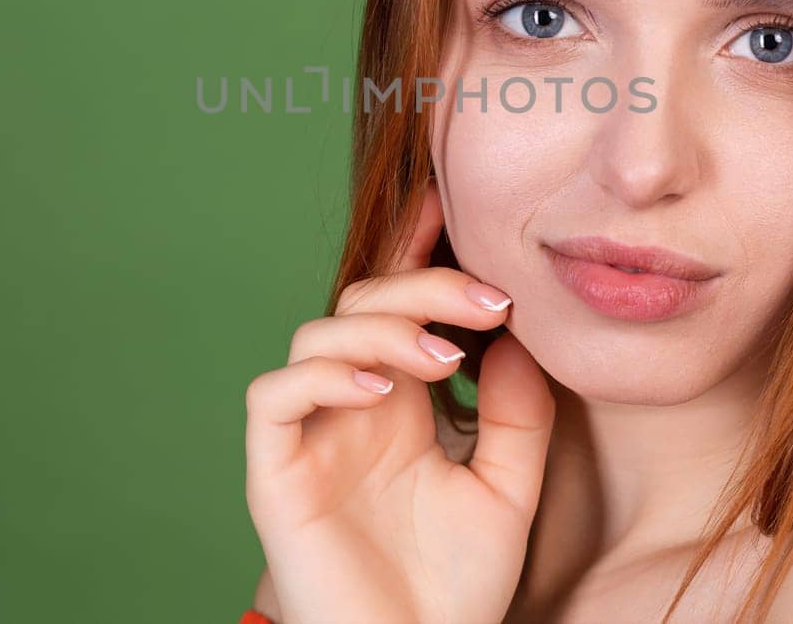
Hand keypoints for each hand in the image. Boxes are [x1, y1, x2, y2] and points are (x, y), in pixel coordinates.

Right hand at [243, 180, 555, 623]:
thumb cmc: (455, 589)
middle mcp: (350, 405)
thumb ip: (517, 413)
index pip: (400, 304)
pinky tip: (382, 389)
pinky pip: (275, 395)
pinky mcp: (276, 471)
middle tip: (491, 299)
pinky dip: (323, 374)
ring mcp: (310, 434)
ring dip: (382, 327)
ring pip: (317, 332)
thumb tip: (515, 333)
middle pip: (363, 301)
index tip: (456, 207)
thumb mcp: (509, 490)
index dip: (417, 250)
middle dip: (424, 285)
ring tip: (442, 357)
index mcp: (400, 402)